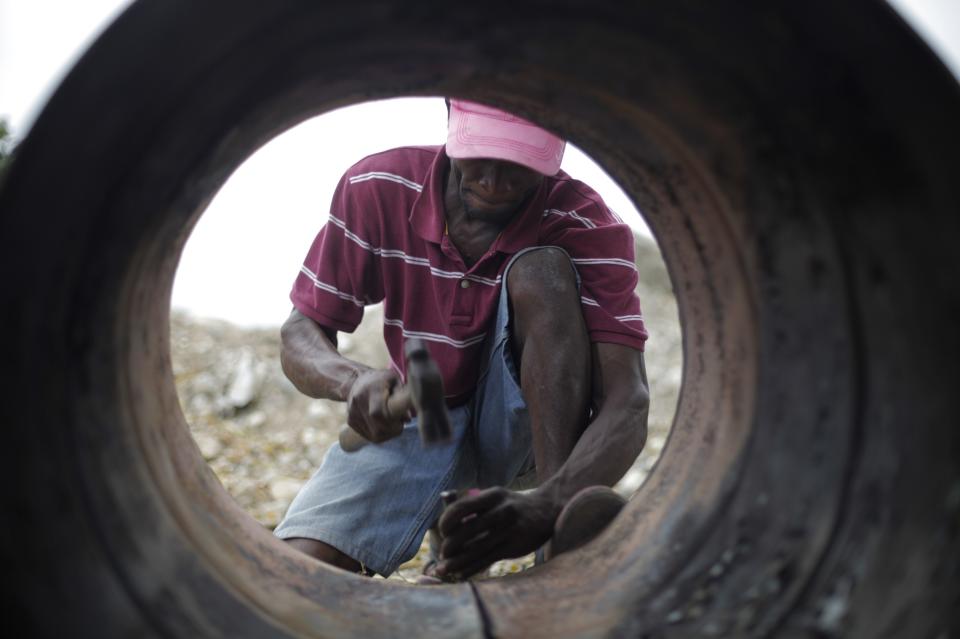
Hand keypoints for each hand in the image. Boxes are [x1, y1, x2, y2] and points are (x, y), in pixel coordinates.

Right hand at [345, 368, 404, 442]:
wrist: (358, 380)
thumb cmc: (382, 380)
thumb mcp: (396, 382)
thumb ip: (403, 399)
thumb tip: (407, 419)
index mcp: (370, 390)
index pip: (377, 413)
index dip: (393, 422)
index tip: (404, 419)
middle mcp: (357, 402)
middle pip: (377, 429)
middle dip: (394, 429)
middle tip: (401, 421)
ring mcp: (352, 414)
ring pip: (375, 435)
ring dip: (389, 433)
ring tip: (393, 421)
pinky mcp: (351, 422)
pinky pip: (370, 436)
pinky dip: (381, 433)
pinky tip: (385, 424)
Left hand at [435, 487, 558, 579]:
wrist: (547, 510)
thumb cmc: (513, 505)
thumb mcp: (497, 497)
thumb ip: (473, 504)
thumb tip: (444, 505)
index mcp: (493, 496)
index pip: (461, 508)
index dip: (446, 521)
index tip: (442, 531)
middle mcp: (502, 511)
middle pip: (467, 531)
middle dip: (449, 545)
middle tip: (442, 553)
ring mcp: (509, 530)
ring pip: (476, 549)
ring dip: (456, 561)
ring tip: (443, 568)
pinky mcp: (514, 547)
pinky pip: (487, 560)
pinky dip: (471, 568)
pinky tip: (460, 573)